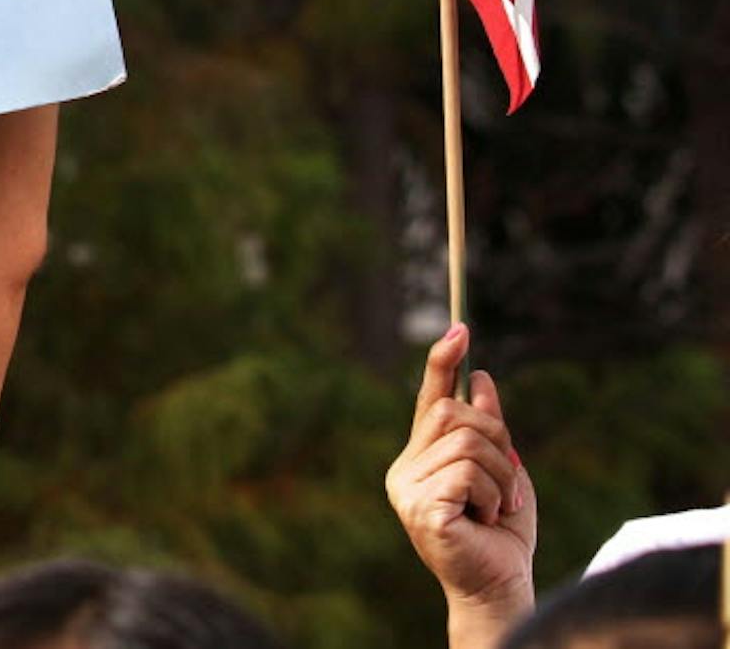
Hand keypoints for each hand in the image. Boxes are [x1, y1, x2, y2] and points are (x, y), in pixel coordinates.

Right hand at [385, 324, 535, 648]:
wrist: (501, 589)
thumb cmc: (502, 537)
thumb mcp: (504, 472)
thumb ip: (489, 430)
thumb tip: (481, 377)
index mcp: (419, 457)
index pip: (429, 399)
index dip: (443, 362)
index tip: (460, 327)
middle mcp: (404, 468)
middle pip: (452, 413)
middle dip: (496, 437)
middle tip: (511, 475)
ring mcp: (407, 488)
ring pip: (466, 442)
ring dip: (501, 474)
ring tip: (502, 506)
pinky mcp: (420, 508)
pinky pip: (467, 472)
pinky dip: (494, 493)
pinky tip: (489, 518)